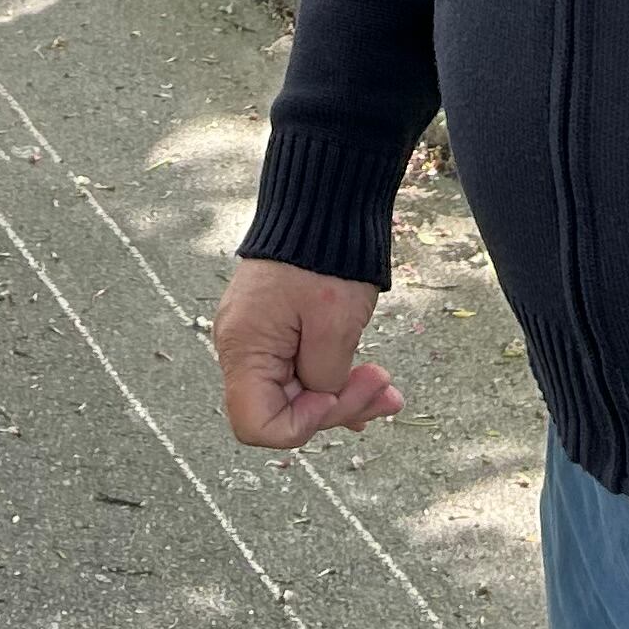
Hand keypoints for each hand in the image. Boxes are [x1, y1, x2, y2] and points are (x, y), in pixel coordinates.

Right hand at [213, 259, 401, 449]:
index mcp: (244, 349)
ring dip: (344, 395)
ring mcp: (258, 339)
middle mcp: (241, 349)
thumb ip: (325, 379)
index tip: (334, 395)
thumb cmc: (326, 258)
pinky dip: (334, 378)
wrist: (322, 203)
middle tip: (384, 390)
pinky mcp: (276, 330)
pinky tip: (367, 382)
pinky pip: (301, 369)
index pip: (257, 426)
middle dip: (336, 408)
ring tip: (387, 388)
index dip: (302, 425)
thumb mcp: (335, 326)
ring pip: (297, 393)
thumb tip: (323, 399)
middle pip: (282, 411)